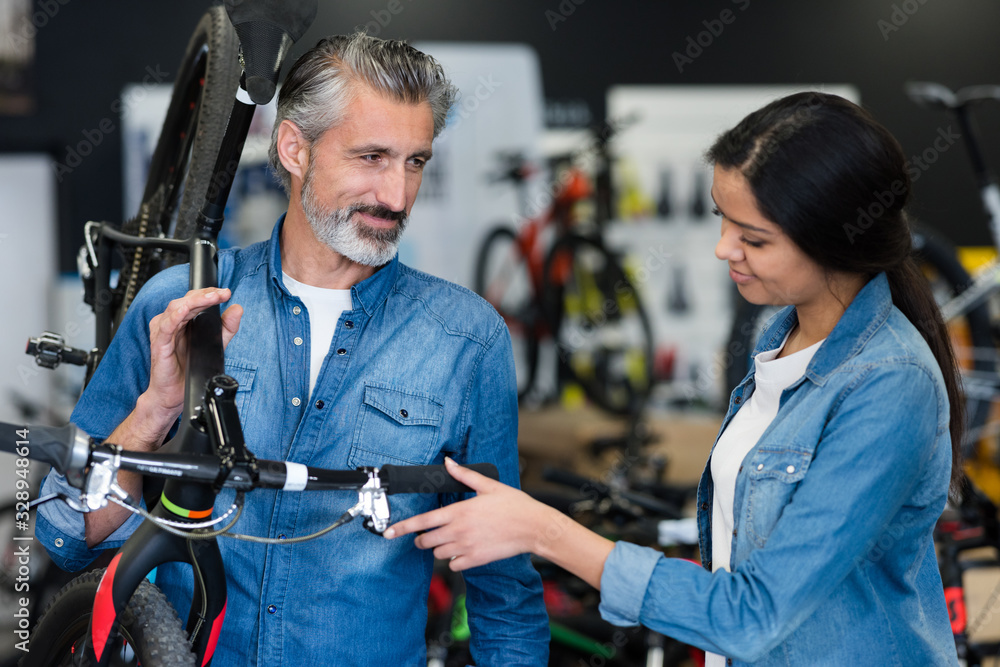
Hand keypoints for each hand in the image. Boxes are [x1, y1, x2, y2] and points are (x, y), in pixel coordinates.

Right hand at [143, 287, 242, 431]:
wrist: (174, 393)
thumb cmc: (189, 369)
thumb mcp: (215, 344)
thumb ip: (227, 327)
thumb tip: (238, 308)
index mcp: (183, 320)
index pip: (195, 299)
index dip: (210, 293)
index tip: (226, 292)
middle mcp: (172, 322)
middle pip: (187, 300)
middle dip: (205, 295)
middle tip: (222, 294)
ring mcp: (164, 331)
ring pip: (177, 308)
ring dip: (195, 301)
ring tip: (211, 298)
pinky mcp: (159, 343)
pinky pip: (166, 326)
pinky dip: (175, 316)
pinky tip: (186, 309)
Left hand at [384, 458, 559, 570]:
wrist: (533, 527)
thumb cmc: (513, 505)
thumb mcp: (488, 485)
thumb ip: (464, 475)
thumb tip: (448, 463)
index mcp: (459, 512)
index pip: (422, 522)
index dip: (402, 527)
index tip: (389, 532)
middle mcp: (458, 531)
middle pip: (426, 541)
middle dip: (422, 539)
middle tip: (428, 535)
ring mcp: (466, 548)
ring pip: (438, 554)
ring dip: (439, 548)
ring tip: (451, 539)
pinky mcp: (475, 560)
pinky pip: (453, 566)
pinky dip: (454, 560)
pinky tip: (463, 551)